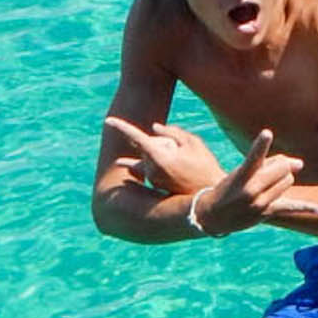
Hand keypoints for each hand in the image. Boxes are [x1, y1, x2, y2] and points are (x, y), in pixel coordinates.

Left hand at [106, 117, 224, 194]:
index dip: (121, 127)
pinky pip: (153, 167)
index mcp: (159, 155)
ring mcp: (152, 178)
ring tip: (184, 161)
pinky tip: (177, 166)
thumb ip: (173, 132)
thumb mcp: (194, 143)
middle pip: (147, 145)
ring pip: (149, 156)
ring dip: (161, 153)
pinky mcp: (156, 184)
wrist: (209, 195)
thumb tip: (155, 127)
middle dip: (159, 141)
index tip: (108, 121)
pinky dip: (162, 162)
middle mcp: (151, 168)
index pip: (135, 137)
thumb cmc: (205, 167)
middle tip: (181, 149)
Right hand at [197, 128, 317, 232]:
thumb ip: (267, 163)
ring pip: (288, 181)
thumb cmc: (229, 187)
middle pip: (281, 168)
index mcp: (241, 176)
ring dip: (283, 179)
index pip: (253, 157)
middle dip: (281, 165)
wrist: (213, 215)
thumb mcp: (240, 172)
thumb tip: (298, 163)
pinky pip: (292, 207)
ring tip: (268, 184)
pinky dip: (306, 208)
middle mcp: (251, 190)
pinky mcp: (267, 213)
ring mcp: (260, 203)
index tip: (267, 133)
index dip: (261, 145)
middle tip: (273, 168)